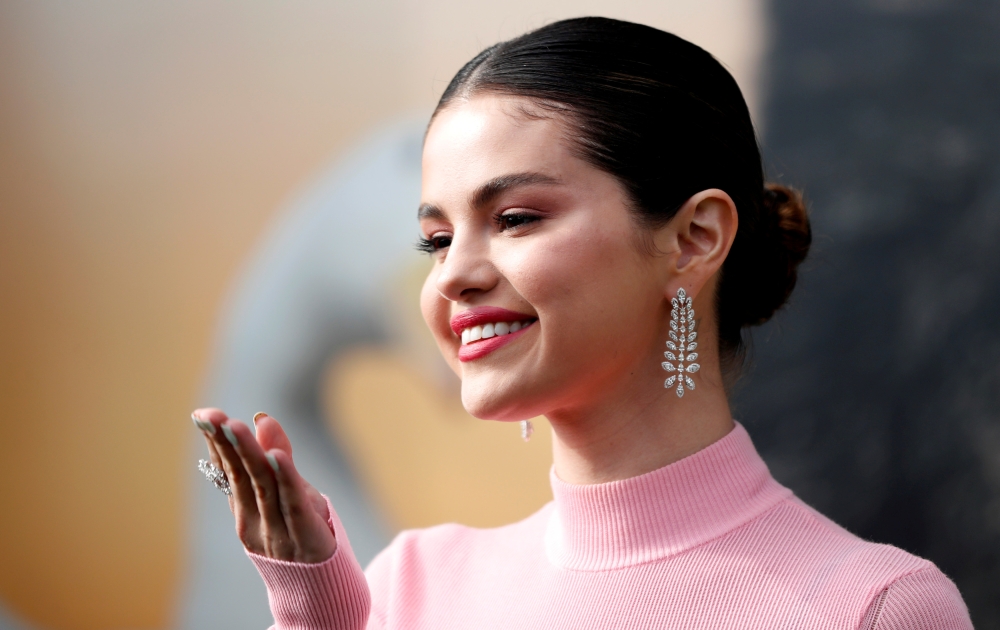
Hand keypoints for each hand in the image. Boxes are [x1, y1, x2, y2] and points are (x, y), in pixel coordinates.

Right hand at [192, 408, 336, 562]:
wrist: (320, 590)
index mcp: (245, 510)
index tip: (204, 416)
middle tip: (213, 417)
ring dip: (249, 455)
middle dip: (226, 444)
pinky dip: (286, 480)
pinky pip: (294, 505)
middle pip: (241, 476)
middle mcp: (255, 521)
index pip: (228, 471)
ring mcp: (278, 532)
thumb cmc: (300, 533)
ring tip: (237, 427)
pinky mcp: (306, 537)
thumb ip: (277, 457)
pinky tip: (277, 456)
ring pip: (263, 487)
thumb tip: (263, 418)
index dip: (216, 443)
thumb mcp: (287, 494)